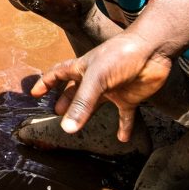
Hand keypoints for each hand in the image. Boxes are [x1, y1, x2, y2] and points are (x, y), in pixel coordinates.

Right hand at [30, 32, 173, 141]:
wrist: (153, 50)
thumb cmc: (121, 55)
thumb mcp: (96, 78)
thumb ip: (82, 103)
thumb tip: (67, 128)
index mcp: (83, 68)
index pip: (58, 74)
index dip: (46, 82)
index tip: (35, 93)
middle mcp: (95, 79)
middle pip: (75, 91)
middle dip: (65, 101)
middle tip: (57, 112)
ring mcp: (112, 89)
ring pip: (96, 105)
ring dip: (87, 115)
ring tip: (78, 127)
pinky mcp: (129, 98)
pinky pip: (125, 116)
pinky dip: (123, 127)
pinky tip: (122, 139)